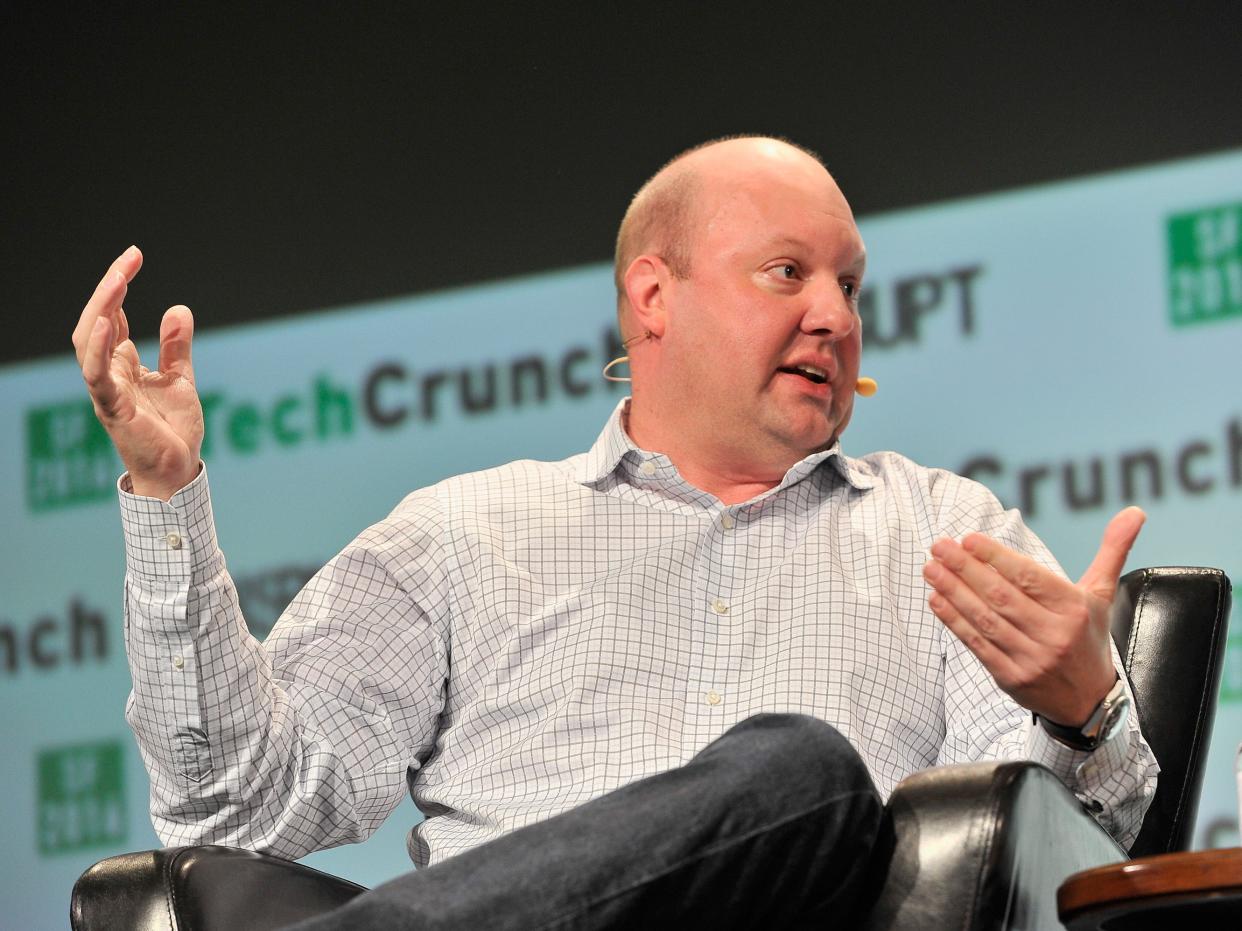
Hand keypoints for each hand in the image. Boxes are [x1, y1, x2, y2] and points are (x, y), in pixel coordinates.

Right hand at [71, 247, 204, 499]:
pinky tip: (107, 323)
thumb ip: (176, 346)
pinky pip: (96, 374)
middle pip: (95, 320)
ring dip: (101, 307)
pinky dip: (98, 348)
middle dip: (109, 288)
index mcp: (121, 363)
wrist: (176, 472)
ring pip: (88, 340)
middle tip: (128, 259)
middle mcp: (107, 372)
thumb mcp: (180, 379)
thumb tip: (178, 308)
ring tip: (118, 279)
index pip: (112, 315)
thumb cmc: (173, 430)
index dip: (118, 285)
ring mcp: (106, 389)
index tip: (134, 257)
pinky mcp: (112, 408)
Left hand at [922, 507, 1145, 725]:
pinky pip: (977, 644)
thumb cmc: (1088, 637)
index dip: (996, 557)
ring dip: (953, 591)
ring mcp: (1031, 658)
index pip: (1029, 577)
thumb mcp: (1102, 594)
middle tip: (939, 546)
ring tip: (931, 568)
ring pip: (985, 619)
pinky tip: (937, 599)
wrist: (1089, 702)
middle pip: (1001, 596)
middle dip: (965, 568)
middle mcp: (1054, 634)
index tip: (968, 539)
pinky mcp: (1011, 677)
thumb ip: (1112, 551)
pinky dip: (954, 621)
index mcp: (1074, 609)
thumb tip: (1134, 511)